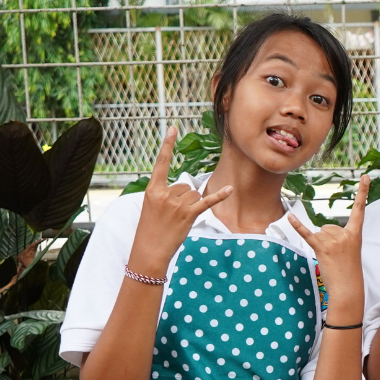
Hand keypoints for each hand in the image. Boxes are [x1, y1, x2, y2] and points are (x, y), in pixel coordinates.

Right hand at [128, 127, 231, 275]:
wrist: (148, 252)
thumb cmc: (149, 231)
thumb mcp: (151, 208)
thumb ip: (165, 195)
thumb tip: (187, 189)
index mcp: (152, 190)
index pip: (161, 163)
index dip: (167, 145)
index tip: (173, 127)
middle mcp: (165, 194)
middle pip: (185, 185)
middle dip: (183, 199)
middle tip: (171, 216)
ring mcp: (177, 205)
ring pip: (194, 195)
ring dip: (191, 206)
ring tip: (178, 221)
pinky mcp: (188, 215)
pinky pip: (206, 201)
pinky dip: (219, 196)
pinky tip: (231, 189)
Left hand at [286, 175, 369, 322]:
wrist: (348, 288)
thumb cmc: (349, 272)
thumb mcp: (351, 251)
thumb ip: (340, 237)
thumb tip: (322, 230)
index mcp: (356, 233)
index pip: (360, 209)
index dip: (363, 192)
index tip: (365, 177)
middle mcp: (345, 234)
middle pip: (328, 227)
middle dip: (327, 241)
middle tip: (336, 257)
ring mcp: (334, 240)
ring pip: (319, 233)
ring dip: (320, 246)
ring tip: (330, 260)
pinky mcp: (322, 247)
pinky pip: (307, 234)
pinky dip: (297, 226)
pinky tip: (290, 217)